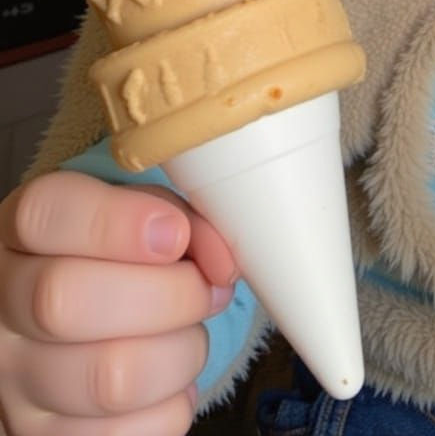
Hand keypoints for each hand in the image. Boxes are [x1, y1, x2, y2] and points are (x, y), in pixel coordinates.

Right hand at [0, 171, 237, 435]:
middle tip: (205, 288)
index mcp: (22, 233)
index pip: (43, 217)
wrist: (92, 317)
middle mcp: (5, 306)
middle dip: (166, 293)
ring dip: (180, 353)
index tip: (175, 232)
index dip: (116, 223)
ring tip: (189, 334)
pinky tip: (169, 377)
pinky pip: (130, 434)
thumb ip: (181, 218)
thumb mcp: (142, 214)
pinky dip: (173, 405)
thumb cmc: (122, 260)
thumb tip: (221, 262)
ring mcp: (18, 381)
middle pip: (63, 302)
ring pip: (108, 378)